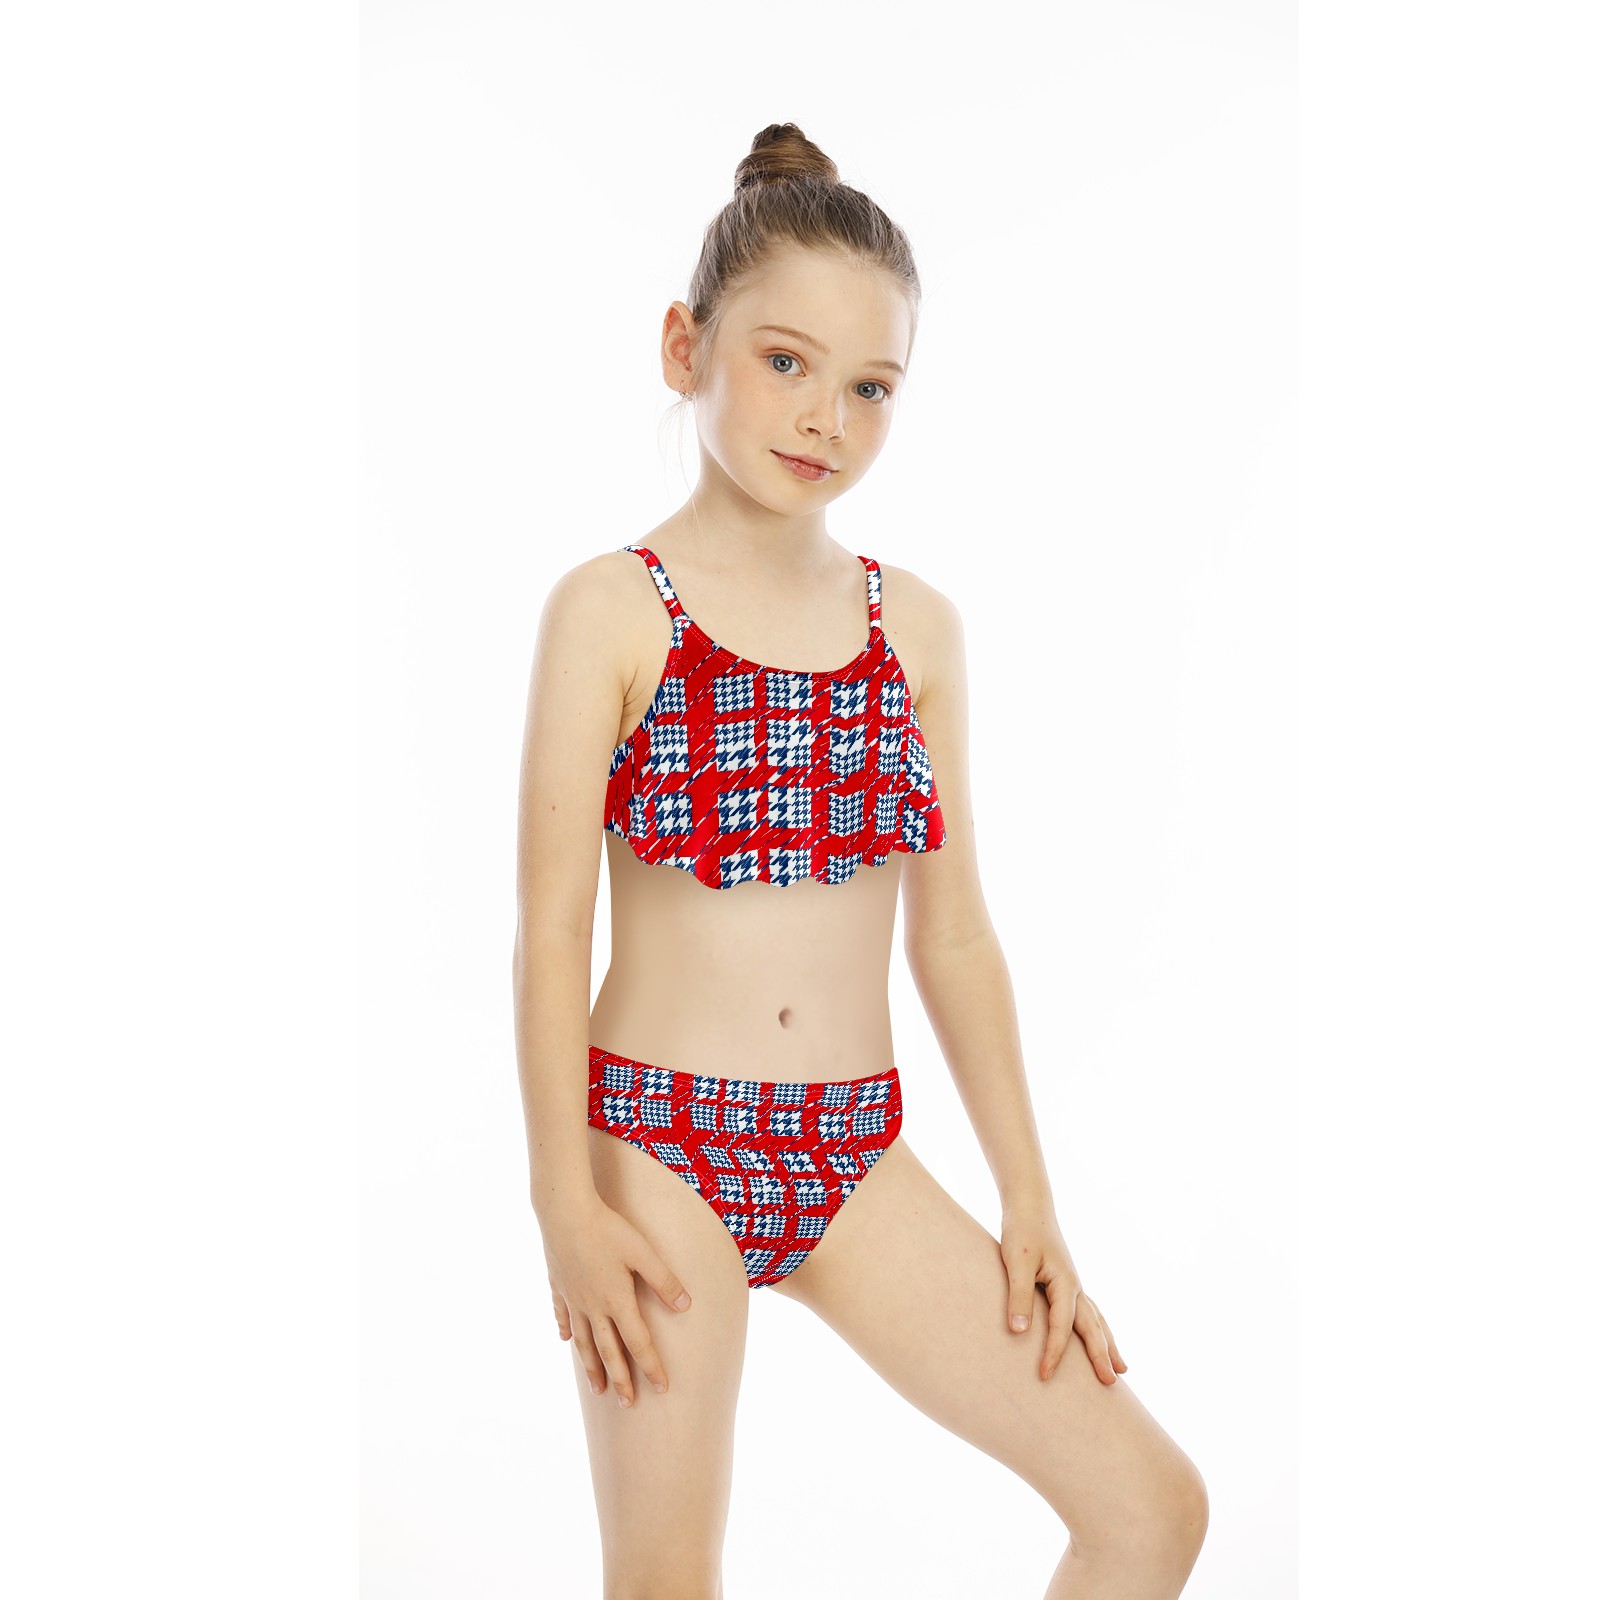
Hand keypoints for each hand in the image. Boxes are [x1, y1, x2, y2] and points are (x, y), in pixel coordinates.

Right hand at [538, 1192, 693, 1407]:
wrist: (564, 1211)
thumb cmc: (608, 1228)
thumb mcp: (643, 1252)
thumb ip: (664, 1280)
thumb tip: (687, 1305)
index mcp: (617, 1300)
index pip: (638, 1343)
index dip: (651, 1366)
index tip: (661, 1388)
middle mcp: (593, 1306)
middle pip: (608, 1351)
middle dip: (620, 1380)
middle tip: (627, 1405)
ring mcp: (573, 1298)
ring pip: (583, 1342)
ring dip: (591, 1367)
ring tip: (597, 1389)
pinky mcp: (558, 1286)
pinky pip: (562, 1315)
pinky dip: (566, 1331)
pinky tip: (566, 1341)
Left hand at [999, 1203, 1127, 1385]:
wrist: (1029, 1206)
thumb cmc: (1022, 1232)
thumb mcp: (1016, 1262)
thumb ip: (1019, 1296)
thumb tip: (1018, 1332)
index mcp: (1065, 1283)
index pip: (1062, 1326)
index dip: (1054, 1352)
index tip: (1044, 1375)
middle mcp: (1075, 1286)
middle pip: (1093, 1327)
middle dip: (1102, 1356)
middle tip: (1112, 1384)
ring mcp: (1074, 1284)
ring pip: (1097, 1320)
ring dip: (1108, 1344)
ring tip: (1122, 1369)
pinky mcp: (1066, 1282)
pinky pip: (1088, 1312)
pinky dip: (1098, 1328)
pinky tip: (1099, 1336)